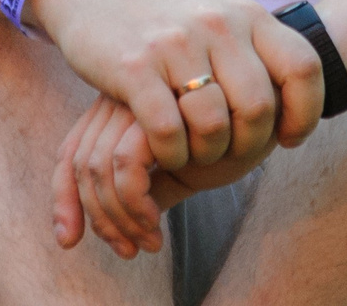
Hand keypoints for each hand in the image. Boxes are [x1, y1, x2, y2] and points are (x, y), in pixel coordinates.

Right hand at [24, 0, 322, 241]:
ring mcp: (174, 44)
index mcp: (247, 15)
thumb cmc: (167, 21)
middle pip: (258, 108)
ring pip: (214, 126)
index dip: (305, 113)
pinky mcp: (133, 67)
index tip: (287, 137)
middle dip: (247, 145)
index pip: (303, 68)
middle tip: (227, 151)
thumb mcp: (221, 21)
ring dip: (206, 154)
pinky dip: (171, 153)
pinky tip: (164, 149)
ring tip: (192, 151)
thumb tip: (299, 105)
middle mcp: (216, 24)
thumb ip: (258, 54)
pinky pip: (167, 131)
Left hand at [53, 90, 263, 257]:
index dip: (67, 201)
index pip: (72, 155)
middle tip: (131, 249)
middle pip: (80, 163)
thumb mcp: (184, 163)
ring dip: (119, 218)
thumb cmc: (232, 132)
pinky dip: (133, 205)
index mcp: (122, 106)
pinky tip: (155, 226)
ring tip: (149, 240)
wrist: (278, 98)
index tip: (81, 239)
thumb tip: (97, 232)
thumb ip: (149, 183)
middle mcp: (123, 98)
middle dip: (100, 218)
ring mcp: (139, 99)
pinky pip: (126, 163)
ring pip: (99, 168)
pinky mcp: (158, 108)